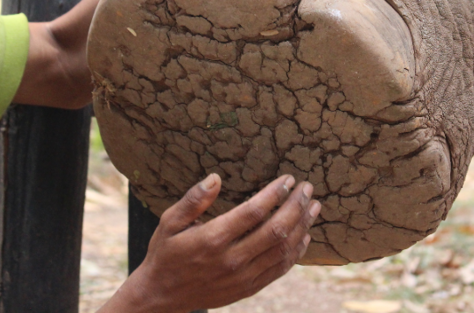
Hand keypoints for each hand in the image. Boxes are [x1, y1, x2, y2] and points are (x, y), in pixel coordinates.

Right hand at [98, 173, 320, 312]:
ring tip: (313, 207)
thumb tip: (215, 178)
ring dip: (302, 226)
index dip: (275, 193)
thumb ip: (193, 200)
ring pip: (282, 250)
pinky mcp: (248, 289)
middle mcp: (231, 259)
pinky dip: (295, 252)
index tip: (288, 179)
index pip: (254, 212)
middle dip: (295, 206)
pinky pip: (279, 270)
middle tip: (307, 188)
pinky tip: (304, 235)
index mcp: (212, 239)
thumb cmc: (165, 253)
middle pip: (275, 230)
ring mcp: (242, 277)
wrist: (161, 296)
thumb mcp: (169, 222)